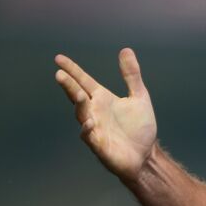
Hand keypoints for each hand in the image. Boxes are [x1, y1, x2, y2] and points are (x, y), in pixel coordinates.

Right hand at [55, 48, 157, 182]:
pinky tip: (88, 123)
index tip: (58, 58)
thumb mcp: (139, 97)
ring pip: (81, 114)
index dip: (72, 70)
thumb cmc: (140, 128)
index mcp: (102, 98)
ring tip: (77, 93)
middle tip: (59, 74)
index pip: (83, 81)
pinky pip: (88, 135)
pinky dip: (87, 129)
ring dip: (78, 104)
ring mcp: (94, 128)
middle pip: (77, 95)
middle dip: (69, 85)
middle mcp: (94, 111)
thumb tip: (126, 49)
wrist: (146, 156)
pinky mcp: (98, 145)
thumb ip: (131, 75)